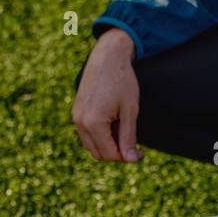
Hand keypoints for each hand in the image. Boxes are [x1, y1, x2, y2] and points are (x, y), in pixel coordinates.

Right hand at [72, 28, 142, 162]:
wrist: (107, 56)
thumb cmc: (122, 81)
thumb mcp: (130, 111)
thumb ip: (129, 137)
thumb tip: (131, 160)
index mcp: (93, 123)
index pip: (110, 154)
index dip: (127, 157)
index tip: (142, 153)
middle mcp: (80, 122)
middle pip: (99, 154)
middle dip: (116, 152)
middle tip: (133, 140)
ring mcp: (75, 117)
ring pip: (91, 146)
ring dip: (108, 144)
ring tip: (122, 126)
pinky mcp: (76, 112)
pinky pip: (87, 134)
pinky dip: (100, 135)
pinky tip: (113, 121)